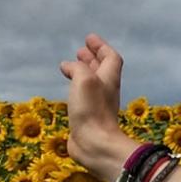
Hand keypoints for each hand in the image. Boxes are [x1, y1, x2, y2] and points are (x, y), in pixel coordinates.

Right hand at [58, 33, 130, 172]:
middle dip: (92, 58)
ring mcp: (98, 104)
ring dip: (84, 71)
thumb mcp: (84, 79)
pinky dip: (76, 87)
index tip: (89, 38)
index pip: (111, 57)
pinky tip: (69, 89)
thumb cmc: (92, 109)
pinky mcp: (88, 116)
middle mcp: (106, 90)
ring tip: (70, 65)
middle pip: (102, 69)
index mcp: (109, 78)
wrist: (94, 143)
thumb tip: (70, 66)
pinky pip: (83, 95)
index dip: (101, 47)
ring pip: (92, 82)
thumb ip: (79, 68)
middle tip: (80, 50)